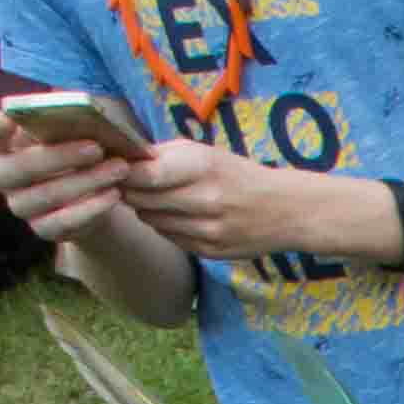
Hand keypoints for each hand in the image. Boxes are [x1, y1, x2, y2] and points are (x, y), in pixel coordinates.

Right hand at [0, 101, 134, 243]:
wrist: (89, 195)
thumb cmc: (71, 151)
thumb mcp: (66, 133)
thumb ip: (63, 124)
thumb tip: (80, 115)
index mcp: (0, 145)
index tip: (9, 118)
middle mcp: (2, 176)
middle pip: (20, 167)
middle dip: (61, 156)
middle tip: (96, 148)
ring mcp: (19, 205)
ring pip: (47, 195)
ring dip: (86, 181)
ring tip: (118, 168)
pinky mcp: (42, 229)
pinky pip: (64, 221)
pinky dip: (91, 208)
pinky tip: (113, 194)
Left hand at [115, 136, 337, 263]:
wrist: (285, 211)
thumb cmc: (237, 175)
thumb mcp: (205, 152)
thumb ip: (163, 155)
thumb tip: (122, 160)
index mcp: (203, 168)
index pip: (144, 175)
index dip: (124, 172)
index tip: (118, 167)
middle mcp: (205, 201)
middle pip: (141, 199)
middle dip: (129, 190)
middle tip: (129, 182)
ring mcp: (208, 230)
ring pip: (151, 220)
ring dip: (146, 208)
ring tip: (159, 198)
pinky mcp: (209, 251)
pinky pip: (169, 237)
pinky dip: (165, 225)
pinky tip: (178, 215)